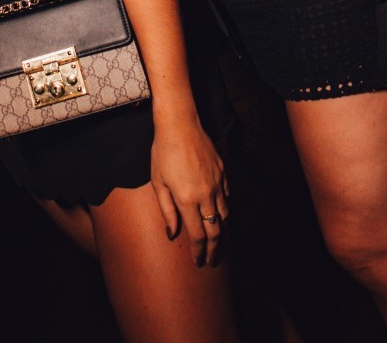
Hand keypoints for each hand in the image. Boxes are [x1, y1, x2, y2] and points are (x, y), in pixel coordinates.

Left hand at [150, 120, 228, 266]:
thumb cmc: (163, 152)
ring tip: (218, 242)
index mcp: (187, 200)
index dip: (199, 252)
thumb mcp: (158, 182)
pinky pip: (228, 197)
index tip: (199, 262)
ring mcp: (217, 183)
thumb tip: (172, 233)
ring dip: (222, 231)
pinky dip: (225, 209)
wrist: (180, 124)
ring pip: (225, 215)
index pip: (198, 236)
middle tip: (212, 261)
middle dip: (214, 250)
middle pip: (216, 231)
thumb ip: (167, 210)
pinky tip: (221, 214)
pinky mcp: (223, 172)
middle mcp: (206, 194)